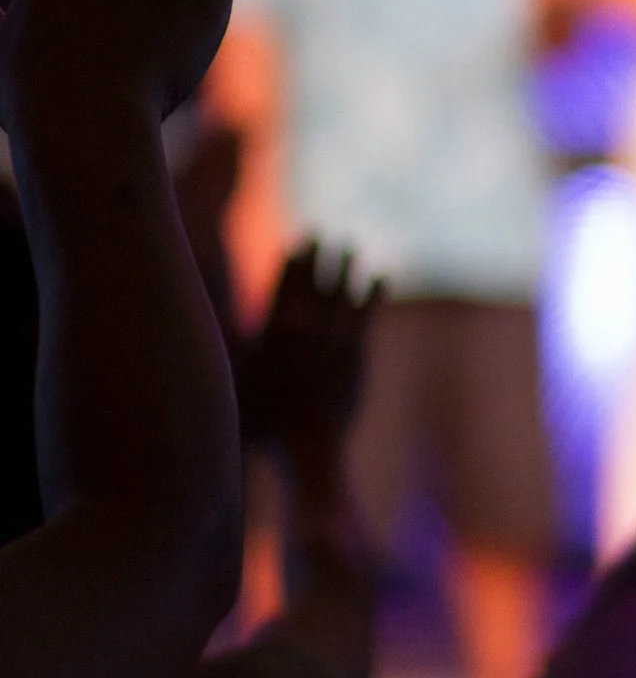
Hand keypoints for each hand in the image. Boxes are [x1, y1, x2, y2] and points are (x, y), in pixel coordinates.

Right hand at [241, 242, 376, 486]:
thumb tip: (214, 328)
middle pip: (314, 284)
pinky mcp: (358, 353)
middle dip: (317, 257)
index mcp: (275, 334)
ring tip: (349, 247)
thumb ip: (230, 351)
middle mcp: (307, 329)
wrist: (308, 442)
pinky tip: (379, 278)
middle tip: (321, 235)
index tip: (295, 244)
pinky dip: (372, 294)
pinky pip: (367, 315)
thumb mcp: (236, 382)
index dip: (291, 264)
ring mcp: (335, 339)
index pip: (283, 289)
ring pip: (343, 293)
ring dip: (346, 268)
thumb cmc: (266, 421)